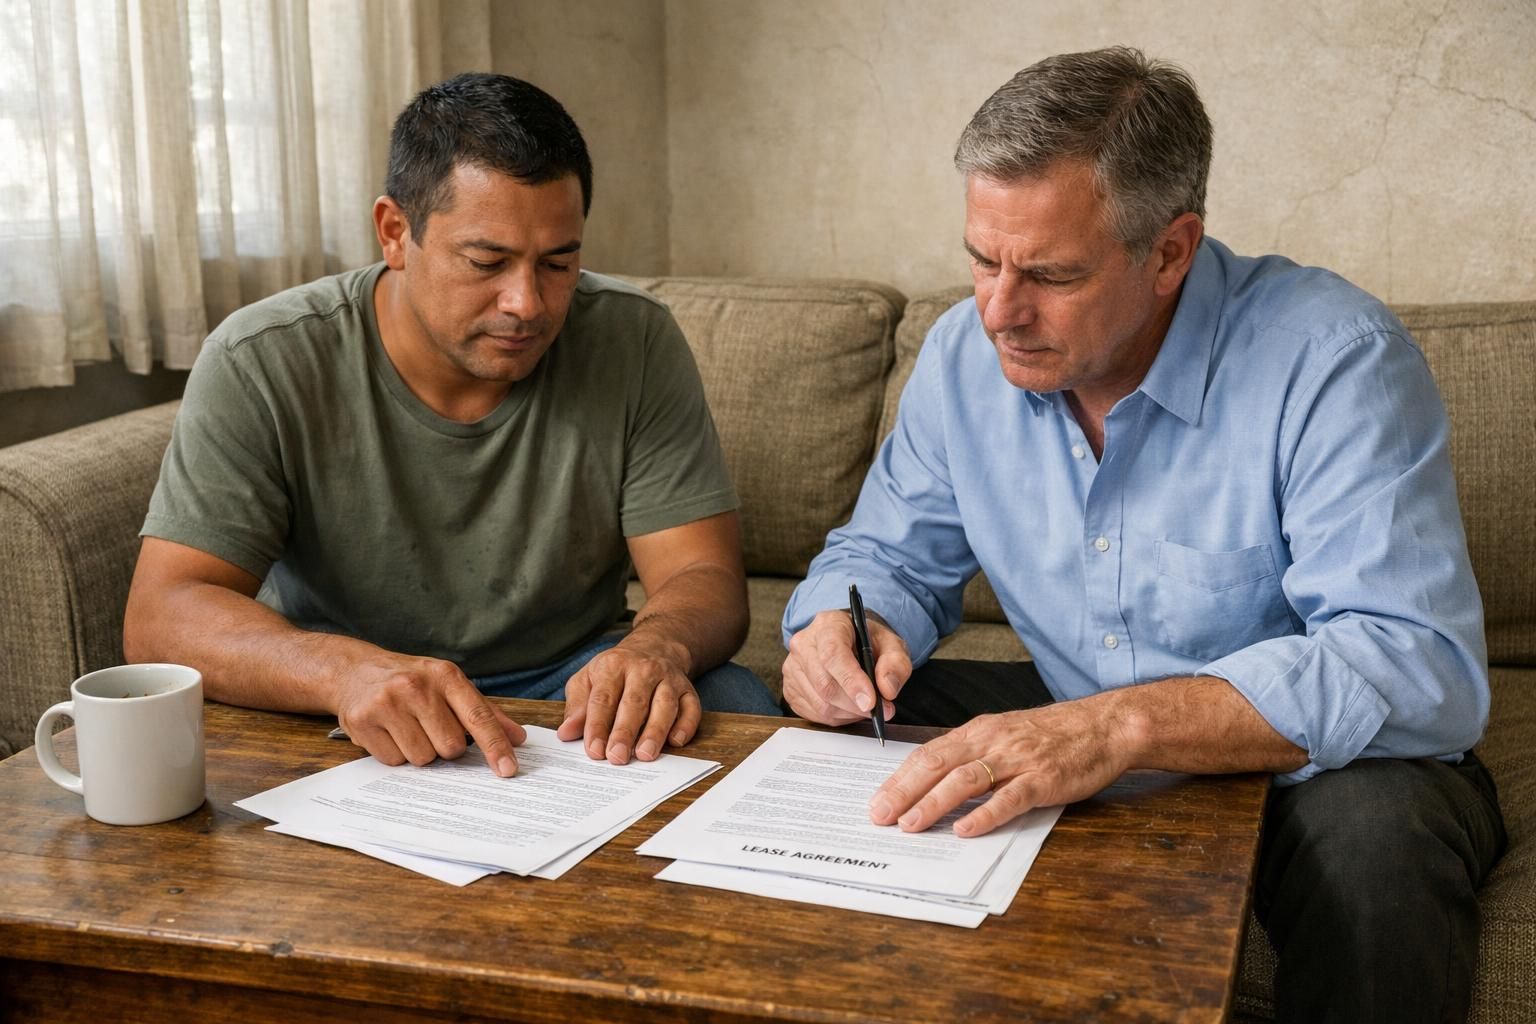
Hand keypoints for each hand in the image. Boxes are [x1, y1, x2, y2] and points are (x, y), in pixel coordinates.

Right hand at [333, 654, 525, 776]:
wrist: (353, 671)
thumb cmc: (411, 681)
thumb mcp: (448, 685)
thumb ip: (484, 712)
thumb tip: (517, 738)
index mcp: (445, 676)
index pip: (478, 716)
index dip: (495, 746)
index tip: (508, 770)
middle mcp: (416, 687)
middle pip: (451, 747)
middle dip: (446, 747)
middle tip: (432, 728)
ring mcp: (387, 704)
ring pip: (423, 758)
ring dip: (420, 752)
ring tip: (408, 728)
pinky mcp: (363, 722)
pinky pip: (394, 761)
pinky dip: (396, 754)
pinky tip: (389, 732)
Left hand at [557, 639, 701, 763]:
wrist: (654, 648)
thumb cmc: (615, 672)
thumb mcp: (588, 679)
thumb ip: (576, 706)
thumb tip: (566, 732)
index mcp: (614, 666)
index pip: (603, 698)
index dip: (598, 725)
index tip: (594, 750)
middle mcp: (643, 670)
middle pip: (634, 702)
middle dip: (625, 731)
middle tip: (617, 757)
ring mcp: (669, 679)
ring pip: (664, 705)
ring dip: (655, 731)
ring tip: (644, 755)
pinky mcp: (688, 690)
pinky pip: (691, 708)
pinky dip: (686, 725)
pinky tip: (675, 742)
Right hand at [781, 608, 908, 724]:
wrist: (849, 641)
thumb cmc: (867, 641)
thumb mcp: (891, 644)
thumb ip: (895, 664)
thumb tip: (887, 690)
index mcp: (828, 625)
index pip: (832, 655)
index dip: (851, 681)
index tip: (871, 702)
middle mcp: (804, 644)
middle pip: (825, 685)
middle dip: (856, 704)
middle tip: (880, 709)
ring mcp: (793, 668)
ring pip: (820, 704)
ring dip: (849, 713)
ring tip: (865, 704)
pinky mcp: (790, 689)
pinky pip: (814, 714)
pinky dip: (837, 717)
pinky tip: (849, 706)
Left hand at [869, 697, 1131, 836]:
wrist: (1103, 726)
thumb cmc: (1052, 735)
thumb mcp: (1004, 735)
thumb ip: (973, 755)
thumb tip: (935, 781)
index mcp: (979, 732)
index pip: (928, 754)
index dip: (899, 778)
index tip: (876, 799)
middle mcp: (992, 742)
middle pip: (938, 765)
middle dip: (904, 792)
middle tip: (879, 816)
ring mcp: (1018, 760)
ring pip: (966, 781)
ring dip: (933, 803)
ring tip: (910, 824)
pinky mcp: (1043, 779)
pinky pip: (1009, 799)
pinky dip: (985, 815)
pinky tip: (965, 830)